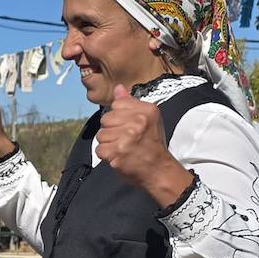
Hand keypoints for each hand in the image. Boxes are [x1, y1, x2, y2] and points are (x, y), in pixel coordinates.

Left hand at [95, 85, 193, 206]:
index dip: (119, 117)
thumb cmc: (151, 143)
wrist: (158, 169)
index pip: (116, 105)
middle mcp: (138, 122)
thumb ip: (131, 103)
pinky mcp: (117, 152)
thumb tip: (118, 88)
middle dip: (112, 130)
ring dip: (109, 144)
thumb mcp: (148, 119)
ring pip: (101, 135)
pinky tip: (118, 156)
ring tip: (123, 148)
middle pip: (106, 120)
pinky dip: (106, 155)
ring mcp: (127, 138)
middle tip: (126, 140)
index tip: (129, 126)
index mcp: (146, 110)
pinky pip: (99, 149)